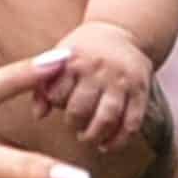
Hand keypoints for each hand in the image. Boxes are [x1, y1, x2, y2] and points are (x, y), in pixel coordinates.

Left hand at [49, 20, 155, 148]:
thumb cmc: (82, 52)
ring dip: (96, 135)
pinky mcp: (140, 91)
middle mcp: (98, 70)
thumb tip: (38, 116)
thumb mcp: (58, 59)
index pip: (57, 94)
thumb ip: (43, 86)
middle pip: (81, 109)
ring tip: (90, 139)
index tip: (60, 106)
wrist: (121, 33)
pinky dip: (119, 140)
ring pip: (107, 118)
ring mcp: (121, 81)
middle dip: (75, 125)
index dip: (57, 105)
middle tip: (75, 129)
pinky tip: (108, 145)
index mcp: (73, 61)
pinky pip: (131, 122)